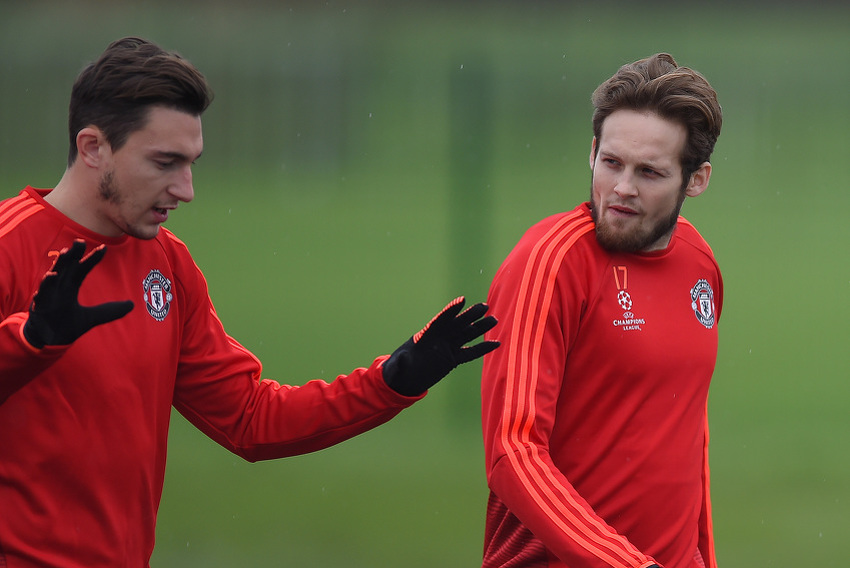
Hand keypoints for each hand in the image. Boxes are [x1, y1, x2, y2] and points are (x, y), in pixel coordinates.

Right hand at [23, 240, 133, 348]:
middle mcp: (60, 287)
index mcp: (71, 287)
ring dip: (59, 264)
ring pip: (54, 275)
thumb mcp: (92, 318)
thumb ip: (110, 311)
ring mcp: (49, 295)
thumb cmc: (67, 325)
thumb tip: (132, 305)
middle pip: (67, 267)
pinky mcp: (40, 305)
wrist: (49, 342)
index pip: (82, 269)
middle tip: (80, 241)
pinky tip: (52, 275)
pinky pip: (42, 292)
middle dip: (73, 254)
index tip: (104, 248)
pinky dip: (47, 283)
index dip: (92, 259)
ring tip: (65, 252)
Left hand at [382, 297, 498, 395]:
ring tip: (494, 320)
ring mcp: (448, 348)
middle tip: (484, 306)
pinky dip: (482, 348)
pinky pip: (470, 353)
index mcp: (427, 335)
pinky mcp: (453, 360)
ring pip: (467, 336)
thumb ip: (400, 363)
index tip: (461, 300)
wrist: (405, 379)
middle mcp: (440, 339)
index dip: (451, 310)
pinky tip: (495, 344)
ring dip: (480, 328)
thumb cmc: (399, 370)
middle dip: (470, 315)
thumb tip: (400, 359)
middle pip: (457, 324)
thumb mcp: (398, 367)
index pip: (441, 320)